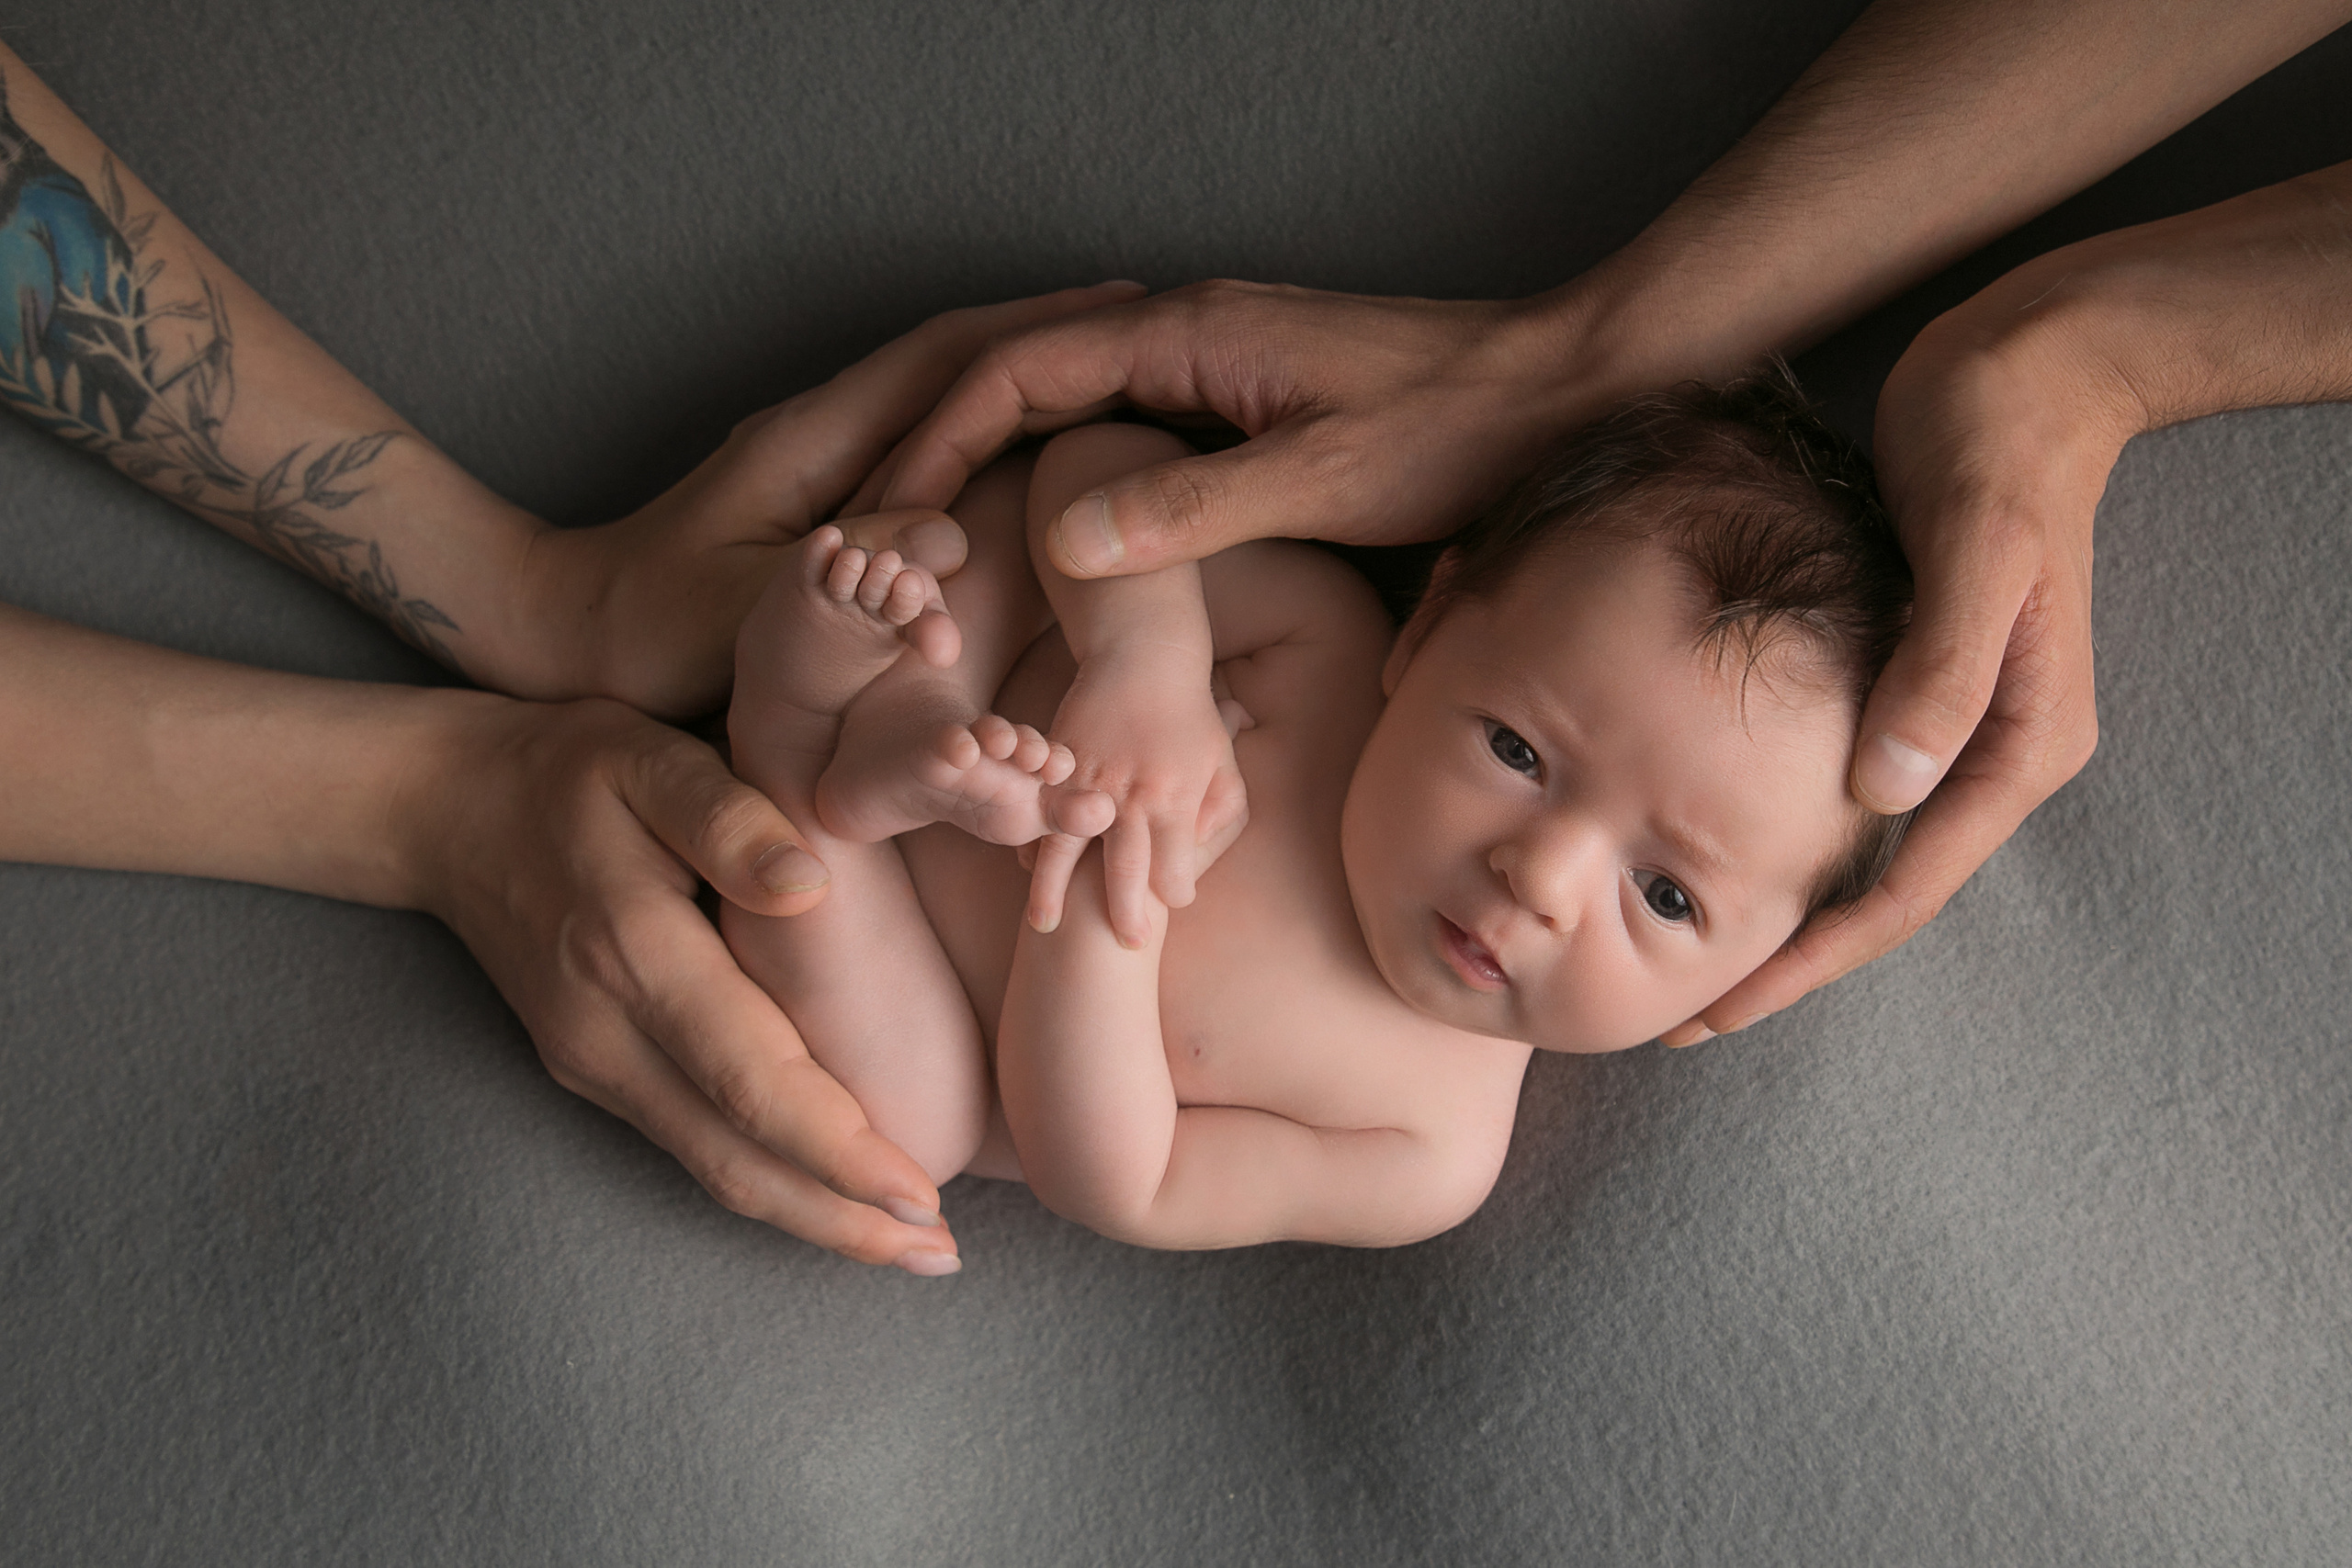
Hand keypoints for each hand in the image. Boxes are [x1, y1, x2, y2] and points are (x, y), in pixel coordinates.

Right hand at [402, 692, 964, 1273]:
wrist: (443, 808)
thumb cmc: (569, 770)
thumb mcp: (649, 759)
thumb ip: (728, 818)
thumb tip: (807, 889)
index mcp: (633, 955)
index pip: (751, 1081)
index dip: (839, 1153)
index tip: (922, 1199)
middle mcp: (607, 1034)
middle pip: (736, 1158)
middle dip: (842, 1220)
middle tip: (944, 1258)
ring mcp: (592, 1064)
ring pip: (712, 1168)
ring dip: (811, 1218)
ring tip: (910, 1248)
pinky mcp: (593, 1071)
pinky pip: (692, 1145)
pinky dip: (768, 1183)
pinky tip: (831, 1198)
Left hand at [508, 282, 1145, 717]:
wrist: (570, 631)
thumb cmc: (651, 632)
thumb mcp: (751, 611)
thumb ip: (849, 578)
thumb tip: (948, 540)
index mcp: (812, 439)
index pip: (943, 361)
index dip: (1036, 334)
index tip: (1120, 316)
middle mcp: (821, 429)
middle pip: (954, 359)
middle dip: (1049, 339)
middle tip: (1147, 331)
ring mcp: (821, 456)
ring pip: (942, 396)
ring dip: (1023, 381)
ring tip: (1113, 377)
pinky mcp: (821, 494)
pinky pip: (924, 444)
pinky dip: (987, 433)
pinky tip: (1034, 448)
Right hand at [866, 280, 1607, 575]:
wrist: (1554, 391)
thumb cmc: (1455, 428)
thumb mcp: (1323, 479)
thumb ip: (1195, 508)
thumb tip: (1065, 537)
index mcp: (1187, 336)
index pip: (1016, 373)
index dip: (939, 444)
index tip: (887, 516)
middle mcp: (1186, 334)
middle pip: (1024, 382)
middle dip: (944, 454)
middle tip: (886, 539)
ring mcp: (1212, 364)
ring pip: (1069, 407)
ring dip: (997, 466)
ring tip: (941, 543)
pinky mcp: (1241, 401)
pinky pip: (1122, 429)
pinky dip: (1066, 475)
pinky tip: (1048, 535)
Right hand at [1022, 652, 1247, 946]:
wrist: (1144, 658)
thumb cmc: (1192, 719)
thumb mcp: (1223, 766)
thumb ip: (1221, 817)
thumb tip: (1200, 863)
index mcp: (1175, 800)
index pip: (1175, 870)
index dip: (1176, 893)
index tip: (1174, 903)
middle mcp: (1131, 795)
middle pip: (1124, 870)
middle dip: (1125, 914)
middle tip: (1125, 947)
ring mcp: (1089, 781)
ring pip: (1066, 847)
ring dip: (1055, 891)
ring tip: (1047, 928)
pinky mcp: (1059, 766)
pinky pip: (1040, 812)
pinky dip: (1032, 843)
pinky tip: (1029, 869)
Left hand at [1659, 271, 2122, 1044]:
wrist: (2031, 365)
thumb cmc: (1997, 443)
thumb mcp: (1976, 546)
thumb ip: (1943, 668)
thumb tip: (1890, 788)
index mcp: (2018, 741)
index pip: (1905, 890)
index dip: (1813, 959)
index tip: (1728, 1009)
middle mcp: (1993, 749)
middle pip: (1882, 894)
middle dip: (1790, 961)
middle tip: (1687, 1019)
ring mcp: (1957, 721)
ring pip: (1861, 855)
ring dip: (1784, 909)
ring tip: (1692, 958)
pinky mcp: (1918, 683)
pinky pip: (1848, 795)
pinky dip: (1787, 838)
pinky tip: (1717, 849)